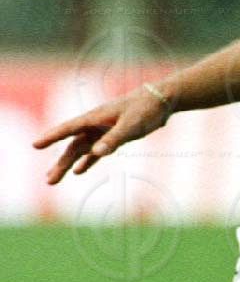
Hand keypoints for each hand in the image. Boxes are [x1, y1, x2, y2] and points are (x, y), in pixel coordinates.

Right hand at [34, 84, 172, 184]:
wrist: (162, 100)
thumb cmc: (146, 109)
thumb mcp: (131, 125)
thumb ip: (113, 139)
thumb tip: (95, 152)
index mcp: (95, 118)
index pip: (68, 128)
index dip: (52, 136)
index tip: (35, 145)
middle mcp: (95, 124)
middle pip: (72, 146)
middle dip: (60, 163)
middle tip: (49, 180)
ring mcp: (103, 131)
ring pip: (80, 150)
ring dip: (68, 164)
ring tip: (53, 179)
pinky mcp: (113, 136)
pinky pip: (95, 151)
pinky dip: (87, 161)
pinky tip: (79, 171)